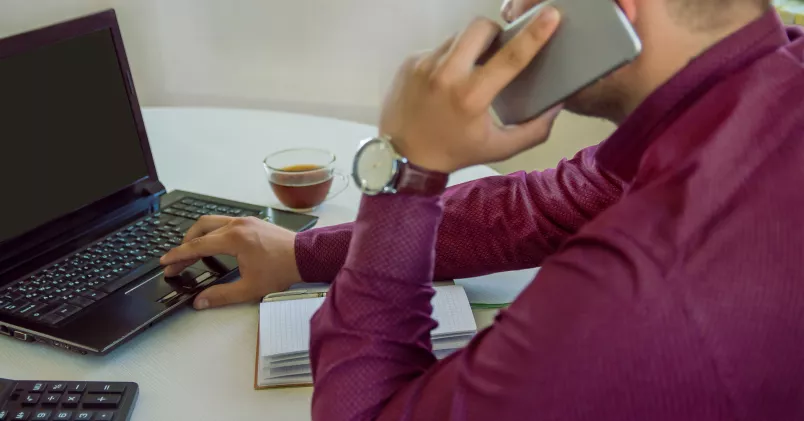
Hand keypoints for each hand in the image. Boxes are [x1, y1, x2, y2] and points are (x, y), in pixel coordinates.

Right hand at [160, 216, 300, 309]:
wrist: (305, 256)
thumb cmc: (282, 270)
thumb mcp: (250, 288)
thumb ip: (221, 296)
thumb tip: (200, 302)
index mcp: (234, 239)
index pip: (197, 245)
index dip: (178, 255)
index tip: (166, 262)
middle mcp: (237, 224)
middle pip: (200, 230)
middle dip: (184, 245)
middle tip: (177, 262)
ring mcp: (245, 220)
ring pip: (211, 222)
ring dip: (197, 235)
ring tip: (190, 252)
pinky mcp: (252, 222)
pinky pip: (224, 221)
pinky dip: (212, 231)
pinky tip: (213, 243)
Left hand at [379, 6, 561, 173]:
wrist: (401, 157)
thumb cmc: (454, 152)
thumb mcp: (498, 149)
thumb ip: (533, 131)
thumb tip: (556, 106)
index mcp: (471, 97)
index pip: (510, 57)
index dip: (534, 34)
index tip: (550, 15)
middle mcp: (446, 74)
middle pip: (480, 27)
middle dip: (495, 33)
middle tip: (497, 50)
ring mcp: (424, 64)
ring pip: (458, 36)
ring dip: (470, 48)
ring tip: (468, 72)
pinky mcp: (410, 61)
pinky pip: (438, 48)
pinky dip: (448, 59)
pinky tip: (444, 83)